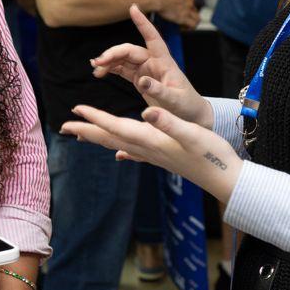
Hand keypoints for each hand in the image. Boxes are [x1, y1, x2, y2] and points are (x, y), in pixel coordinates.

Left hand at [61, 104, 241, 203]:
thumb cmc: (212, 155)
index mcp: (152, 140)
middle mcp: (148, 150)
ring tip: (83, 134)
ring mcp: (154, 156)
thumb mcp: (192, 133)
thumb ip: (169, 122)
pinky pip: (133, 152)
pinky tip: (120, 153)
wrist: (225, 178)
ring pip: (119, 145)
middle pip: (110, 139)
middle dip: (87, 131)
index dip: (96, 118)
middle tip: (63, 126)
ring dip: (99, 138)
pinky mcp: (162, 158)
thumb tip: (147, 111)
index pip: (117, 127)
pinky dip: (121, 148)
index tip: (76, 110)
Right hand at [90, 5, 211, 126]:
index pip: (153, 38)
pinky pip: (122, 69)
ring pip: (124, 59)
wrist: (190, 117)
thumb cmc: (186, 106)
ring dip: (109, 61)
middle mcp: (154, 62)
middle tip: (97, 63)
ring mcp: (146, 69)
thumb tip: (141, 80)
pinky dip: (111, 69)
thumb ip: (159, 90)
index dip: (143, 23)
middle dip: (113, 53)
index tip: (133, 8)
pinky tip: (100, 72)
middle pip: (130, 50)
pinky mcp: (140, 79)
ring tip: (95, 69)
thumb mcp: (175, 101)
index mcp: (165, 62)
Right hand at [154, 0, 199, 30]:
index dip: (187, 8)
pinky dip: (189, 27)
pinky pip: (193, 25)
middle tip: (182, 18)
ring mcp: (187, 10)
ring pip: (197, 18)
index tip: (180, 10)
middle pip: (194, 10)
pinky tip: (182, 27)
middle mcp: (189, 2)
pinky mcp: (184, 18)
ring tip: (185, 25)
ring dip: (192, 22)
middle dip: (189, 15)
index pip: (192, 2)